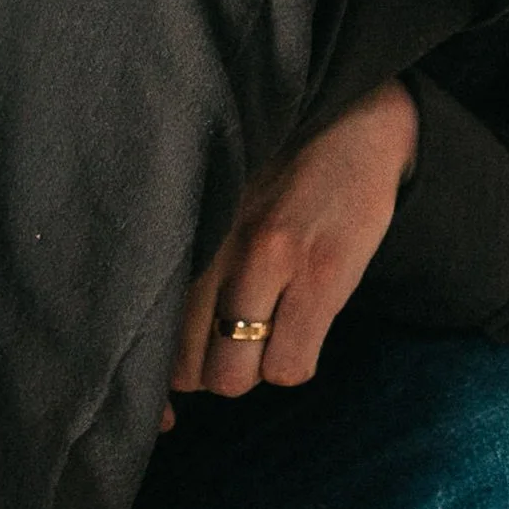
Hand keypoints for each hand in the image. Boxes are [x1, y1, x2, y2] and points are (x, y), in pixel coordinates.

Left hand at [168, 80, 420, 411]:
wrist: (359, 122)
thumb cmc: (281, 169)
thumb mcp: (219, 199)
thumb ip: (191, 256)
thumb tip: (166, 344)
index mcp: (185, 228)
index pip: (148, 329)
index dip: (158, 378)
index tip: (172, 387)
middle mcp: (215, 246)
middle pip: (187, 368)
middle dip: (212, 372)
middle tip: (234, 347)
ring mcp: (268, 262)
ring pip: (235, 376)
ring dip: (253, 370)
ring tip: (270, 338)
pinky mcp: (320, 277)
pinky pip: (290, 368)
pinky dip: (294, 365)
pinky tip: (303, 335)